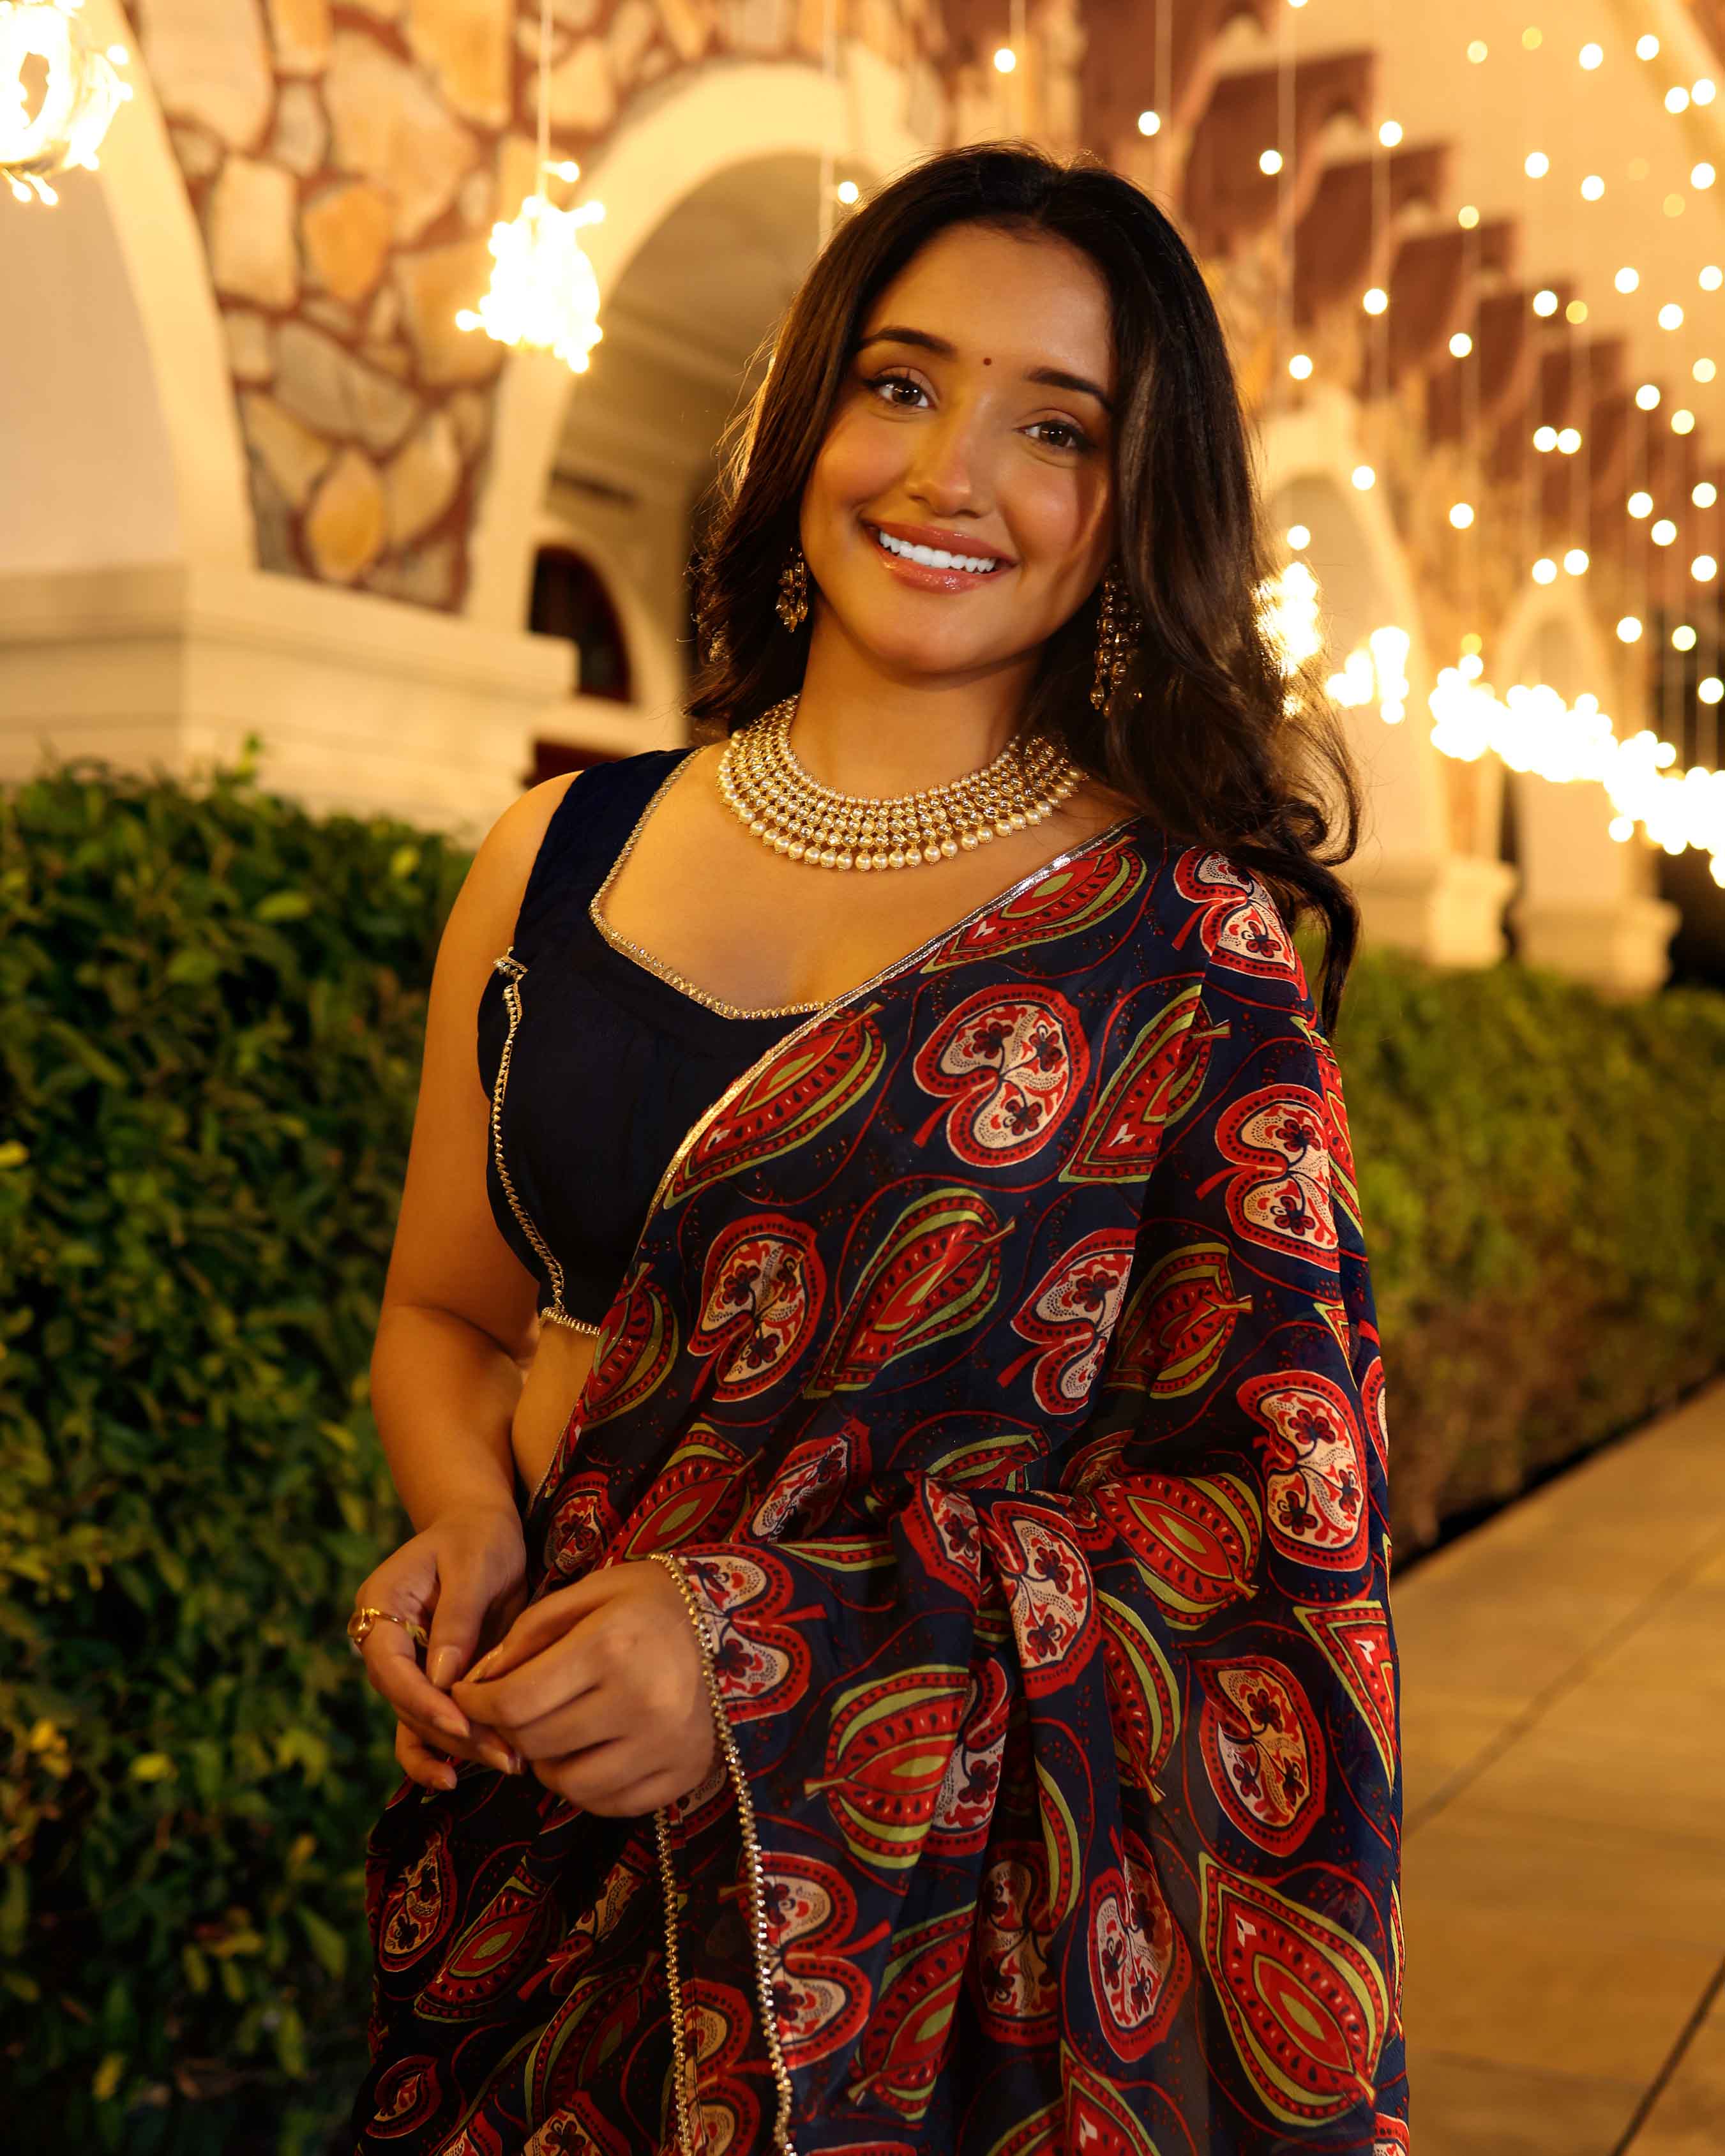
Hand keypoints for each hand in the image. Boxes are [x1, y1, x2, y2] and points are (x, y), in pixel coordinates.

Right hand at [352, 1504, 528, 1790]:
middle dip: (453, 1732)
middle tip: (505, 1753)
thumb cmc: (478, 1537)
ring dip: (460, 1748)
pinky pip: (425, 1725)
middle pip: (407, 1703)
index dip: (422, 1700)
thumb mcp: (474, 1563)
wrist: (483, 1530)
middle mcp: (384, 1644)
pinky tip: (461, 1778)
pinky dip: (442, 1752)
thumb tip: (443, 1680)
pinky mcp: (431, 1682)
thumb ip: (457, 1617)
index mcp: (380, 1607)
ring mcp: (405, 1667)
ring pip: (419, 1722)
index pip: (390, 1666)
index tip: (461, 1722)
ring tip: (510, 1763)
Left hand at [450, 1560, 715, 1816]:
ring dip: (546, 1761)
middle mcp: (641, 1703)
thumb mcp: (587, 1593)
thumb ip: (527, 1634)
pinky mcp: (681, 1775)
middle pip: (535, 1745)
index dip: (477, 1704)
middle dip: (508, 1730)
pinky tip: (592, 1748)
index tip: (470, 1695)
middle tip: (514, 1709)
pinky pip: (607, 1803)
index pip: (514, 1701)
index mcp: (611, 1647)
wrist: (735, 1624)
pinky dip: (586, 1783)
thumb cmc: (648, 1602)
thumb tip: (476, 1684)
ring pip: (567, 1785)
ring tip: (558, 1728)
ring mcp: (665, 1746)